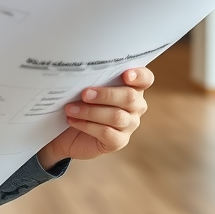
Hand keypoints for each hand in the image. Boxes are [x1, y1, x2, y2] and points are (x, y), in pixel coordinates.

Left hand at [37, 67, 153, 170]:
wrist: (69, 130)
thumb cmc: (80, 102)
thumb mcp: (85, 87)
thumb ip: (91, 79)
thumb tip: (80, 72)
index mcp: (132, 86)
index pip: (145, 78)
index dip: (139, 75)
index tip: (125, 75)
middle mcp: (136, 106)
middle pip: (129, 97)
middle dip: (105, 95)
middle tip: (84, 94)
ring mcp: (129, 125)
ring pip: (116, 117)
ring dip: (90, 111)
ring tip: (71, 109)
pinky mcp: (119, 141)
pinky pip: (106, 132)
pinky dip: (87, 125)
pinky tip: (73, 121)